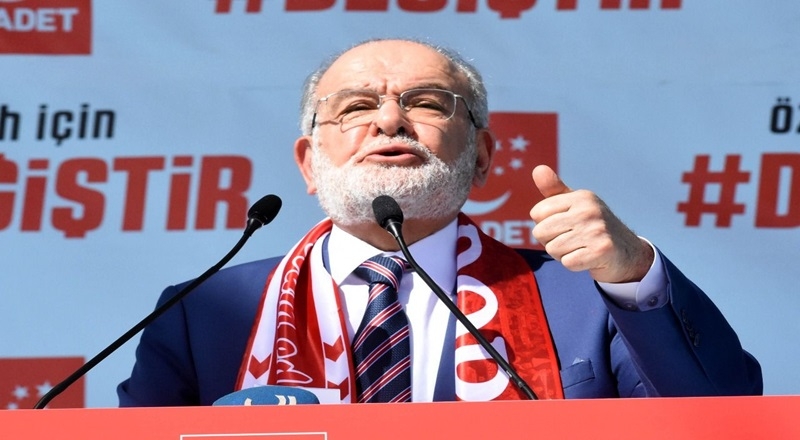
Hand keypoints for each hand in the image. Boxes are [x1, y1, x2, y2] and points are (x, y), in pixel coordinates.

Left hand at [529, 165, 653, 282]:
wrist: (626, 253)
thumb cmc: (592, 227)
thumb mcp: (575, 205)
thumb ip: (554, 190)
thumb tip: (538, 169)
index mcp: (581, 197)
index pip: (537, 213)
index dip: (545, 224)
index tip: (563, 226)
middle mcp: (589, 210)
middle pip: (541, 232)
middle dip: (550, 241)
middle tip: (571, 240)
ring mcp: (597, 230)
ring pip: (552, 249)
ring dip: (562, 254)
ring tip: (579, 248)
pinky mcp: (601, 251)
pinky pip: (567, 262)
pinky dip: (573, 264)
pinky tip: (587, 258)